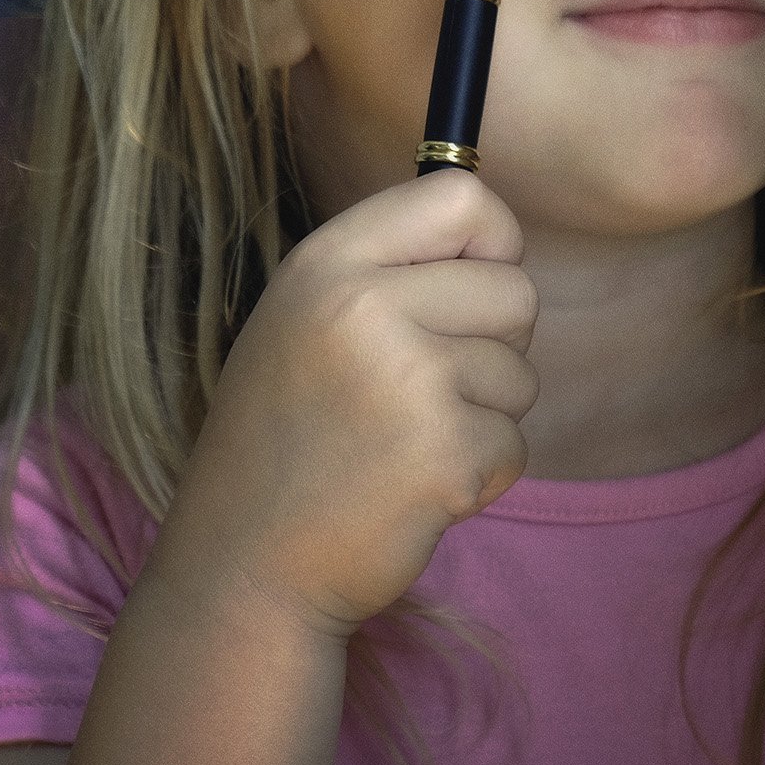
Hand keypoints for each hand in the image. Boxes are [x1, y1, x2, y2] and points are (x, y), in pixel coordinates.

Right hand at [147, 170, 538, 643]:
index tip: (470, 284)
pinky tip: (414, 487)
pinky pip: (514, 443)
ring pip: (520, 374)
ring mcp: (407, 381)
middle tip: (429, 386)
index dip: (491, 241)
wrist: (244, 566)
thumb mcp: (306, 317)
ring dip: (483, 415)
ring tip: (406, 441)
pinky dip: (480, 473)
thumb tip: (495, 231)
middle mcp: (364, 307)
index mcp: (327, 262)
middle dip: (495, 344)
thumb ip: (391, 268)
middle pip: (515, 290)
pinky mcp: (443, 455)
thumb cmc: (287, 434)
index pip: (460, 197)